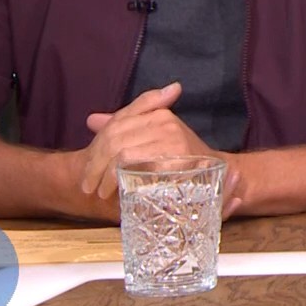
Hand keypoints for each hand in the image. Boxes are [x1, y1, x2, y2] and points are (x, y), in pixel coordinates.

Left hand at [77, 83, 243, 216]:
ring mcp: (172, 138)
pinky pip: (140, 166)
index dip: (97, 149)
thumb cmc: (182, 157)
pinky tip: (118, 191)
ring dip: (107, 175)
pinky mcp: (176, 158)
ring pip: (123, 152)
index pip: (116, 125)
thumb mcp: (154, 136)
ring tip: (100, 192)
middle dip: (96, 165)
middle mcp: (165, 121)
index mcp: (158, 113)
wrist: (218, 172)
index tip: (87, 170)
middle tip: (88, 186)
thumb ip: (125, 125)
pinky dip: (124, 179)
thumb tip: (92, 119)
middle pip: (115, 139)